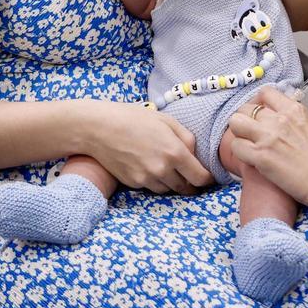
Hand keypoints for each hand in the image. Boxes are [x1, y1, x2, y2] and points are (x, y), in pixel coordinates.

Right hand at [85, 102, 214, 193]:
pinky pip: (151, 187)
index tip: (208, 177)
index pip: (200, 178)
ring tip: (167, 168)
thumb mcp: (166, 120)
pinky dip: (155, 181)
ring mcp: (146, 179)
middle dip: (191, 183)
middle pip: (185, 188)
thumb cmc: (134, 118)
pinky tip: (148, 166)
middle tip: (191, 176)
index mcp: (175, 152)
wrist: (100, 128)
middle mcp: (162, 170)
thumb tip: (194, 154)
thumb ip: (186, 137)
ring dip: (172, 183)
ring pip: (168, 190)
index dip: (207, 179)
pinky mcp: (133, 183)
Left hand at [227, 86, 307, 214]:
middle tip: (251, 132)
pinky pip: (235, 146)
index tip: (257, 113)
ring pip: (235, 123)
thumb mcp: (306, 123)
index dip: (257, 103)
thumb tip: (270, 110)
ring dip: (239, 134)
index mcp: (293, 109)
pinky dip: (240, 152)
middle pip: (245, 107)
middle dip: (245, 120)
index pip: (264, 92)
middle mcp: (279, 119)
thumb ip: (287, 113)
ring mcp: (268, 136)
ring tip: (248, 144)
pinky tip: (251, 158)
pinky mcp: (260, 156)